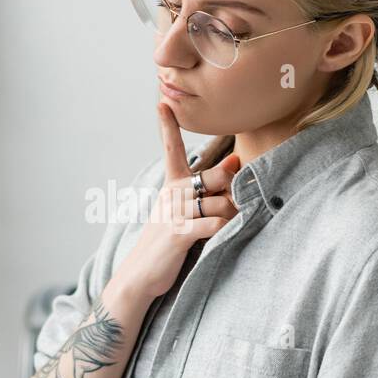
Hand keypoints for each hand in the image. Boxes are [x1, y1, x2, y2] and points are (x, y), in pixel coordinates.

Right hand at [115, 101, 240, 300]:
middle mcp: (172, 195)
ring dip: (230, 215)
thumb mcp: (182, 213)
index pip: (171, 150)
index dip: (167, 127)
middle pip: (210, 177)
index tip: (163, 102)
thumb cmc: (168, 242)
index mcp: (171, 186)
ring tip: (226, 226)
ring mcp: (174, 214)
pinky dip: (225, 229)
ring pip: (218, 203)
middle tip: (236, 189)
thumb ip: (205, 194)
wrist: (140, 274)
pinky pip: (213, 224)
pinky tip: (224, 234)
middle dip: (227, 183)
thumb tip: (235, 170)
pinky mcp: (179, 234)